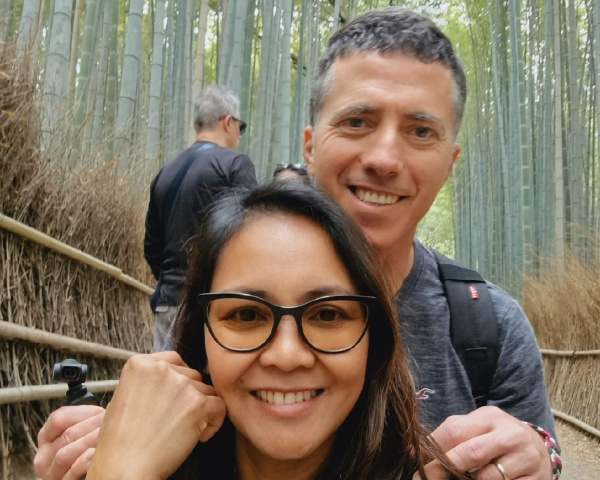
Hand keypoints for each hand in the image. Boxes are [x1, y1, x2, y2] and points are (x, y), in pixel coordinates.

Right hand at [34, 405, 104, 479]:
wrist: (85, 473)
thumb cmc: (85, 447)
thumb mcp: (82, 430)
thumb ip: (89, 418)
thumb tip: (113, 407)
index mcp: (47, 436)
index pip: (59, 419)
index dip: (82, 414)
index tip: (101, 412)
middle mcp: (44, 455)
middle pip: (67, 436)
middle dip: (91, 427)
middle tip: (110, 422)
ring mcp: (51, 472)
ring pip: (64, 455)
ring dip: (87, 443)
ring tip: (103, 436)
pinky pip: (69, 474)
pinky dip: (82, 463)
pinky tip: (94, 455)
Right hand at [87, 352, 226, 479]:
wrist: (125, 467)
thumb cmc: (120, 441)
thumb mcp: (122, 398)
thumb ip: (146, 383)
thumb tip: (165, 381)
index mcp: (140, 364)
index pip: (174, 360)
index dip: (178, 380)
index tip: (174, 397)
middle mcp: (161, 369)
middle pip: (192, 375)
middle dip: (189, 396)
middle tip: (175, 419)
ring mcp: (181, 385)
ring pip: (207, 390)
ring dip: (200, 410)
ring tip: (182, 430)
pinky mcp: (198, 404)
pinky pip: (220, 406)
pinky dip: (214, 422)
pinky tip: (198, 436)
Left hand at [415, 407, 551, 479]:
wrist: (537, 449)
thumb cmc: (496, 438)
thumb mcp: (475, 429)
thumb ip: (447, 436)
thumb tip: (414, 453)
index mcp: (490, 416)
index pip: (454, 432)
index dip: (433, 450)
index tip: (418, 465)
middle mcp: (510, 435)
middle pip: (470, 454)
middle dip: (444, 468)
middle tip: (427, 479)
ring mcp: (526, 458)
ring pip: (486, 478)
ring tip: (462, 479)